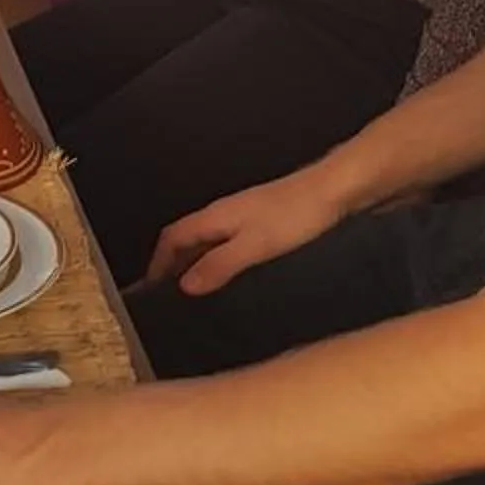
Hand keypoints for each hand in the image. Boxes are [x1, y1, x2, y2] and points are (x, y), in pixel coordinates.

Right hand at [146, 164, 347, 294]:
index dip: (157, 262)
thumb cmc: (295, 215)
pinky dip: (220, 259)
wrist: (335, 189)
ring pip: (208, 239)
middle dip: (172, 264)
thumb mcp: (254, 246)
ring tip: (196, 291)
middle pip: (187, 238)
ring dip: (196, 262)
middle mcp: (224, 213)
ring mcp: (245, 215)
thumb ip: (219, 264)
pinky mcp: (265, 221)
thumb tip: (184, 286)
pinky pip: (229, 241)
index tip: (150, 289)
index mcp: (215, 216)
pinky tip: (233, 275)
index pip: (173, 238)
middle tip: (169, 296)